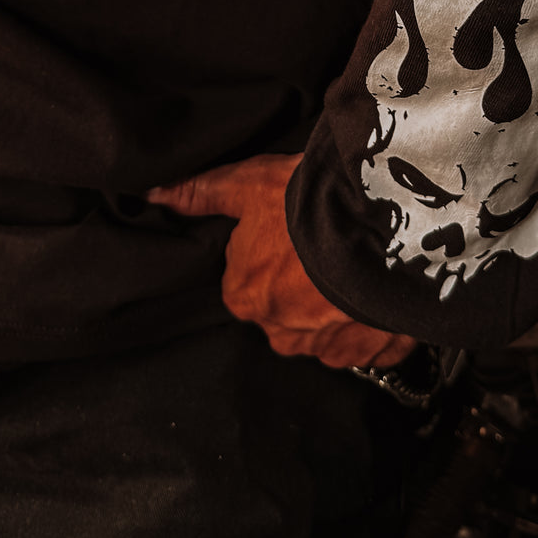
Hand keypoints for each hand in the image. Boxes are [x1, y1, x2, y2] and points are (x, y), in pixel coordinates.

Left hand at [149, 153, 416, 368]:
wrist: (383, 226)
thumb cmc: (306, 204)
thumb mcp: (248, 185)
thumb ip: (202, 194)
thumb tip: (154, 195)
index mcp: (244, 298)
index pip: (245, 280)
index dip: (268, 251)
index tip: (289, 232)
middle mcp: (281, 334)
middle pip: (284, 308)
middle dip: (301, 284)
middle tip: (323, 243)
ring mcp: (329, 348)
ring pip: (325, 327)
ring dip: (336, 304)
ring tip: (354, 260)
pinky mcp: (373, 353)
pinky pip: (367, 340)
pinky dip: (371, 320)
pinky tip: (376, 286)